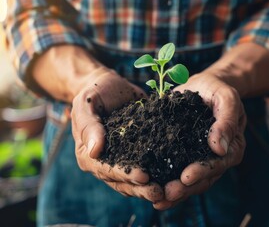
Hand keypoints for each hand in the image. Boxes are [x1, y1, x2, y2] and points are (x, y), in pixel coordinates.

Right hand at [71, 67, 163, 201]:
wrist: (110, 86)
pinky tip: (172, 177)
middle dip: (141, 188)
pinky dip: (157, 173)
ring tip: (168, 189)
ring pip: (134, 181)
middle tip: (160, 191)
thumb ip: (89, 126)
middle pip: (122, 181)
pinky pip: (147, 166)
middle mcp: (104, 162)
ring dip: (150, 187)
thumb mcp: (87, 103)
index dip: (124, 174)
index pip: (105, 169)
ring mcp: (121, 159)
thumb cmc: (95, 92)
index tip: (143, 176)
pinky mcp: (136, 153)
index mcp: (88, 154)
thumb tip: (94, 151)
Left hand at [153, 72, 246, 209]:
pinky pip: (176, 171)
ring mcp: (200, 158)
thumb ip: (227, 120)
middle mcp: (217, 157)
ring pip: (190, 181)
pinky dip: (166, 182)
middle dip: (185, 188)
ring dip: (175, 192)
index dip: (202, 171)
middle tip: (168, 193)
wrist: (205, 86)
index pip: (218, 164)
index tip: (186, 177)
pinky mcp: (184, 154)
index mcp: (231, 147)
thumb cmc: (218, 90)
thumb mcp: (227, 99)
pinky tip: (152, 191)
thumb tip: (220, 148)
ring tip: (157, 200)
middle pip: (203, 178)